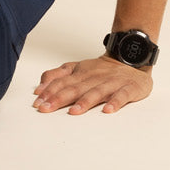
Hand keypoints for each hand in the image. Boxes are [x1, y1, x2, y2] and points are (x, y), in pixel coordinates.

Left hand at [32, 56, 152, 114]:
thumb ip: (57, 76)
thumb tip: (39, 89)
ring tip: (74, 111)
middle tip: (47, 108)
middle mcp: (94, 77)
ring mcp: (112, 83)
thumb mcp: (76, 68)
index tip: (38, 103)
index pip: (62, 82)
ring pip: (97, 92)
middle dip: (59, 98)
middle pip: (75, 88)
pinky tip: (108, 110)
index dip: (49, 92)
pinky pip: (122, 95)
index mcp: (80, 73)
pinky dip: (115, 102)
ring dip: (85, 101)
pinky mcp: (129, 88)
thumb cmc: (101, 69)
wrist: (131, 58)